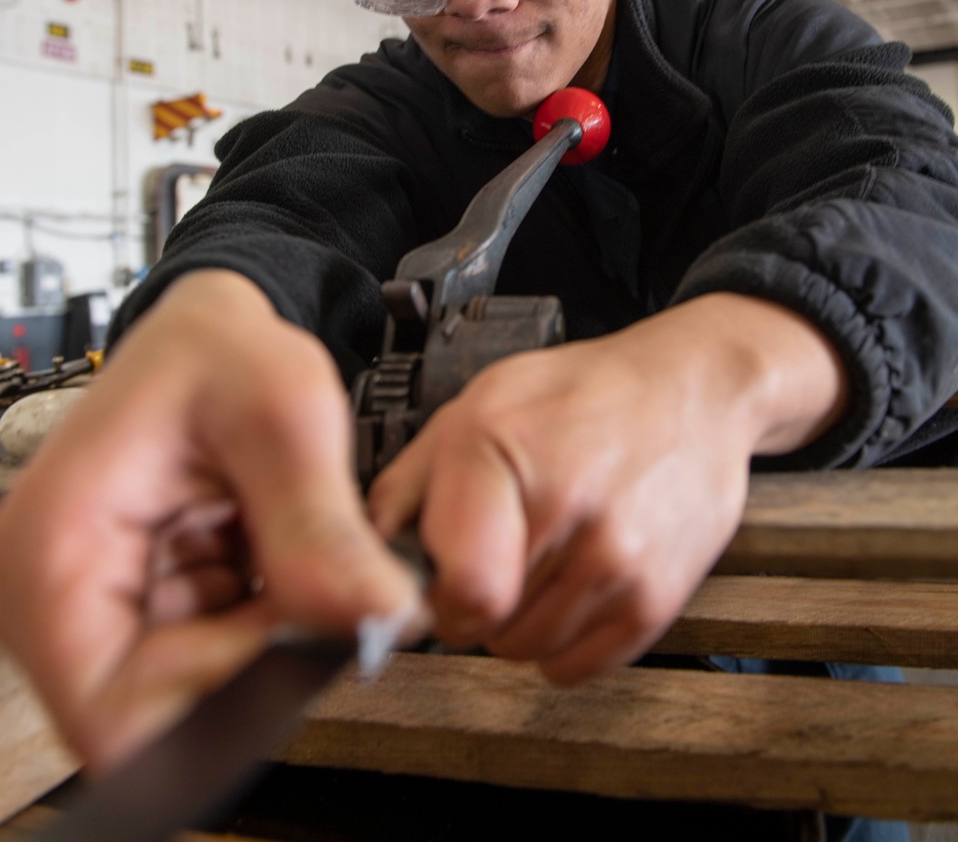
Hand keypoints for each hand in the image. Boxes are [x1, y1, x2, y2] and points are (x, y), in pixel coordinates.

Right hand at [0, 270, 421, 768]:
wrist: (212, 332)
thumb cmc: (223, 351)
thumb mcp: (283, 418)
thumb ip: (321, 528)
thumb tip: (381, 620)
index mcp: (56, 552)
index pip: (119, 715)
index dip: (222, 694)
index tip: (295, 628)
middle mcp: (50, 595)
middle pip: (156, 711)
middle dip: (253, 661)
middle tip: (313, 580)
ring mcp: (88, 606)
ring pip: (190, 691)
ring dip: (260, 637)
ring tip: (286, 544)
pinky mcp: (131, 605)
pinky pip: (203, 658)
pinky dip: (255, 622)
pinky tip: (269, 552)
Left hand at [368, 292, 846, 683]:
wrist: (692, 390)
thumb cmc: (582, 393)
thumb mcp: (481, 403)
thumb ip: (413, 478)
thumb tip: (363, 545)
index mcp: (503, 454)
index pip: (457, 592)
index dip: (437, 597)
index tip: (441, 580)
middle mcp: (567, 512)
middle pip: (485, 626)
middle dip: (474, 603)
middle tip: (497, 552)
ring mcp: (618, 562)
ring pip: (527, 649)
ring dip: (518, 621)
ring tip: (540, 557)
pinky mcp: (657, 599)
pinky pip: (577, 666)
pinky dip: (562, 640)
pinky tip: (571, 582)